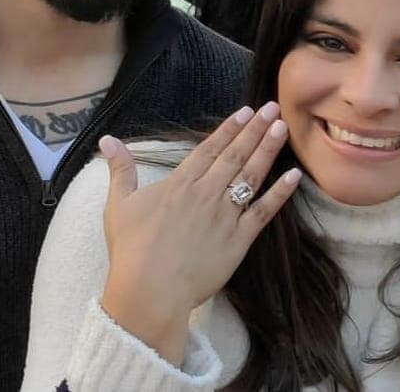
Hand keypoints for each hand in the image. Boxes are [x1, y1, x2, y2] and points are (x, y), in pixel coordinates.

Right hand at [98, 103, 300, 357]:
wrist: (149, 291)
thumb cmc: (131, 250)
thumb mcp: (119, 205)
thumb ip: (120, 169)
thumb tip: (106, 139)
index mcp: (181, 183)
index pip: (210, 148)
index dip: (229, 128)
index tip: (246, 110)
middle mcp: (206, 192)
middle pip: (235, 154)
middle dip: (255, 129)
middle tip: (272, 107)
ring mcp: (225, 215)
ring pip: (251, 175)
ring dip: (268, 149)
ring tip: (282, 127)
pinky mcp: (238, 240)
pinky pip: (263, 212)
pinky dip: (280, 193)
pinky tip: (293, 175)